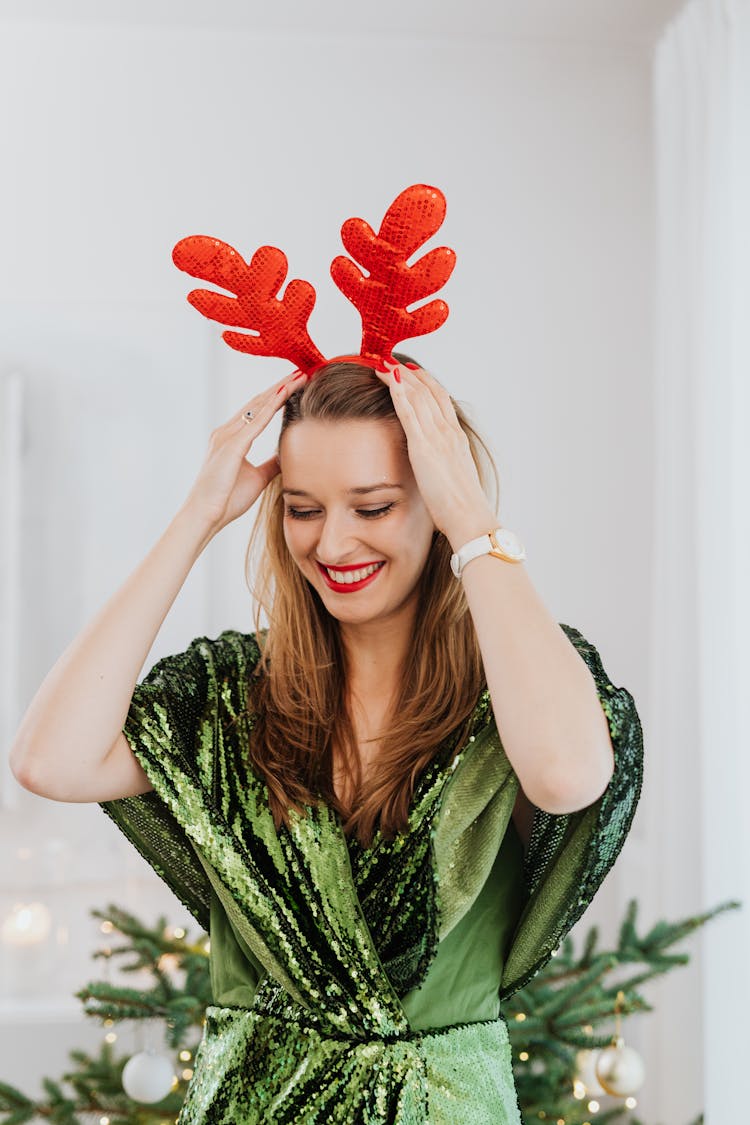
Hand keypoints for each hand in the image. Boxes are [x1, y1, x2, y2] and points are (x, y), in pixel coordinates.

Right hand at [181, 368, 306, 534]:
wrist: (205, 516)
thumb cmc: (226, 499)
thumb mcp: (257, 477)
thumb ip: (271, 464)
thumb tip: (287, 456)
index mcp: (231, 437)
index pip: (258, 410)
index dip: (277, 396)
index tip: (296, 384)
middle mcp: (227, 431)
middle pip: (258, 402)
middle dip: (280, 386)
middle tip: (301, 371)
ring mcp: (227, 436)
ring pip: (258, 406)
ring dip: (279, 389)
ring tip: (298, 376)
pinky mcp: (231, 445)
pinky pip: (256, 421)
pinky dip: (272, 406)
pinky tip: (285, 394)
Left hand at [374, 359, 497, 546]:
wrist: (470, 518)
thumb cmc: (462, 508)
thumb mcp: (454, 480)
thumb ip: (444, 468)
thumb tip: (436, 469)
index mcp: (457, 439)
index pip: (441, 401)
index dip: (426, 384)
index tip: (413, 373)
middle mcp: (448, 433)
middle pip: (429, 392)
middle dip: (410, 375)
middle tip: (392, 361)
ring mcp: (437, 438)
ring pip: (418, 397)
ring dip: (400, 377)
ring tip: (384, 364)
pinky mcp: (424, 447)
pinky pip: (409, 412)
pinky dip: (398, 392)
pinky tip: (388, 380)